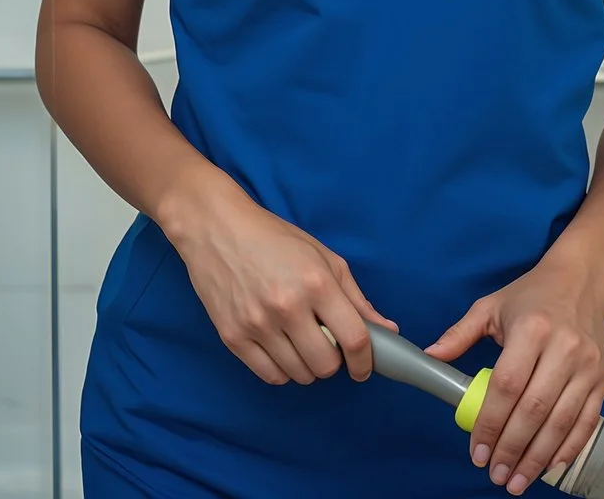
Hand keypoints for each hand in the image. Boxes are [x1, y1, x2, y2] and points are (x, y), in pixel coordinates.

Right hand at [164, 185, 396, 385]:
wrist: (216, 228)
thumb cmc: (273, 239)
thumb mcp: (324, 257)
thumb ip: (356, 297)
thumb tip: (387, 328)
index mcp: (316, 283)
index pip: (354, 340)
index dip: (365, 362)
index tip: (363, 368)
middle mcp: (287, 306)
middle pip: (326, 365)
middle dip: (333, 361)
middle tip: (326, 344)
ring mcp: (257, 324)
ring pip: (299, 375)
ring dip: (307, 366)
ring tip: (301, 342)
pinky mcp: (232, 336)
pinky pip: (270, 376)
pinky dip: (282, 370)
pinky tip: (282, 349)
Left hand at [427, 255, 603, 494]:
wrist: (583, 281)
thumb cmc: (534, 295)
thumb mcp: (490, 306)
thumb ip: (459, 334)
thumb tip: (431, 356)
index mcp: (532, 329)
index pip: (507, 386)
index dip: (490, 423)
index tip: (478, 451)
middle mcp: (564, 348)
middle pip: (534, 409)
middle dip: (512, 448)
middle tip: (495, 473)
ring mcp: (587, 365)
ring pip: (561, 421)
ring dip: (538, 457)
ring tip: (518, 479)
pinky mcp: (603, 378)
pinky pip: (587, 420)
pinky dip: (568, 447)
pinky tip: (550, 464)